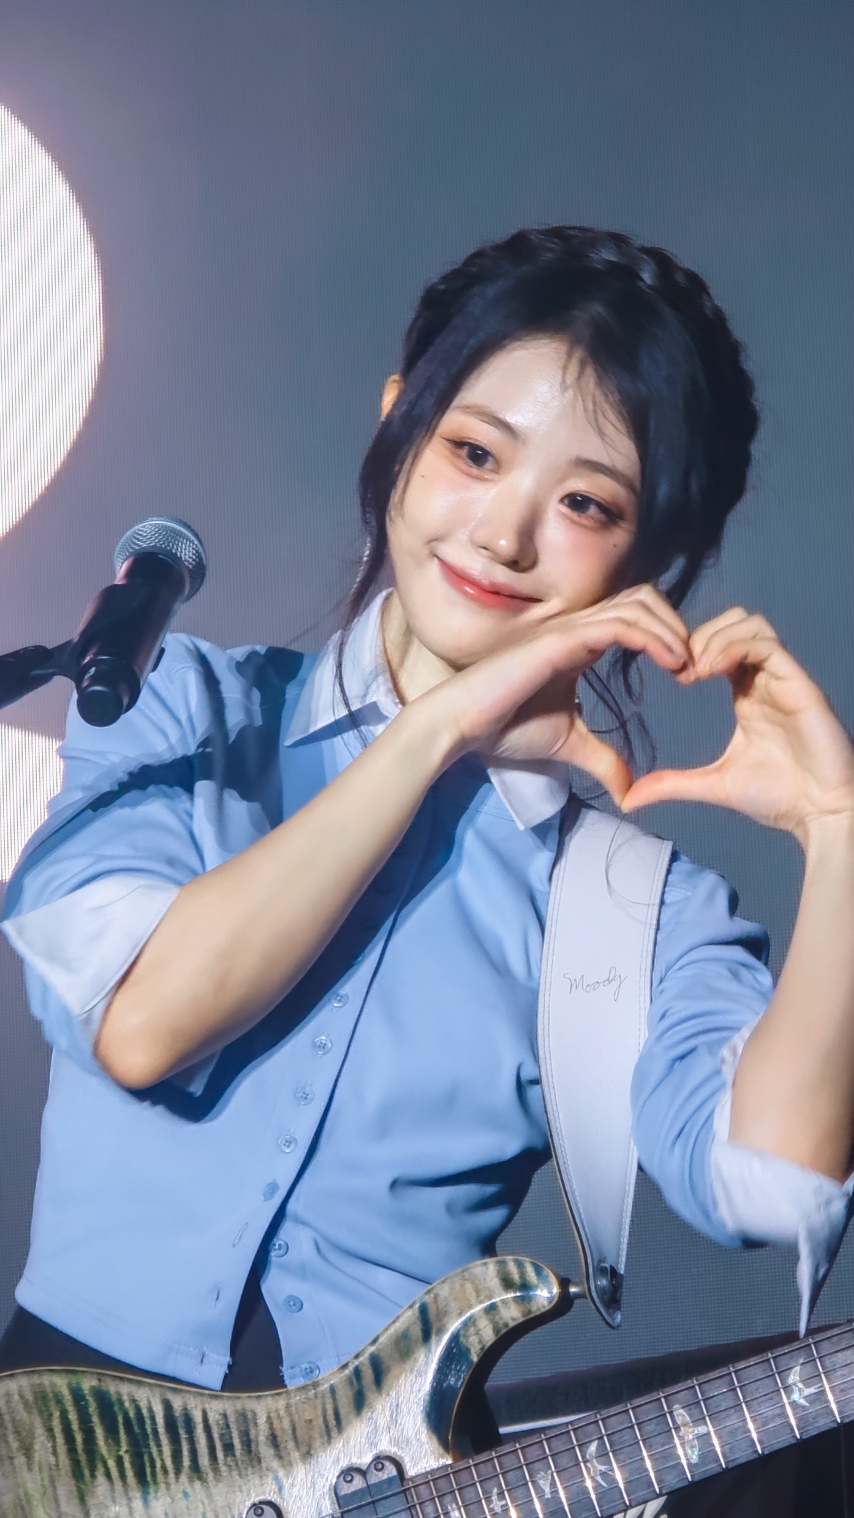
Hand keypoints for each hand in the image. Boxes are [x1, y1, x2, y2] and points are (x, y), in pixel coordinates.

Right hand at [428, 585, 690, 804]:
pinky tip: (673, 663)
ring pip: (637, 604)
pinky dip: (653, 637)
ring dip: (672, 630)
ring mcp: (568, 628)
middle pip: (643, 599)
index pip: (634, 618)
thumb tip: (629, 790)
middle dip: (676, 624)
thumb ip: (602, 760)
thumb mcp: (568, 745)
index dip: (666, 636)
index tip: (686, 673)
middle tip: (695, 664)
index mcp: (578, 644)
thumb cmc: (503, 728)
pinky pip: (621, 624)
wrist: (461, 726)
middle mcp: (576, 627)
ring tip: (689, 663)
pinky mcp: (562, 638)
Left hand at [622, 608, 853, 845]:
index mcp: (748, 694)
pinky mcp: (798, 684)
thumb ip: (672, 784)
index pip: (720, 646)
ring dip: (716, 637)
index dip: (691, 650)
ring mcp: (783, 678)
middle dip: (700, 635)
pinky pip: (765, 644)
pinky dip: (733, 647)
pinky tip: (710, 671)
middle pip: (734, 622)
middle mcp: (766, 679)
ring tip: (695, 669)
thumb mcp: (713, 784)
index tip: (672, 677)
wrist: (820, 813)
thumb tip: (629, 799)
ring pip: (750, 624)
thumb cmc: (779, 798)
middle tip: (679, 667)